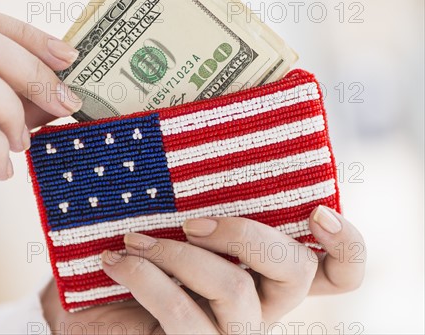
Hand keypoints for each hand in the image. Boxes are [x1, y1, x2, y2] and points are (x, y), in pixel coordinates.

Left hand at [42, 208, 364, 333]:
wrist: (87, 308)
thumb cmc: (132, 251)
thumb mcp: (162, 215)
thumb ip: (187, 186)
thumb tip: (183, 120)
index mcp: (264, 269)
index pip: (336, 272)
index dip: (346, 245)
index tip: (320, 210)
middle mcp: (260, 303)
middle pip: (296, 272)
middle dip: (244, 235)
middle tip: (192, 220)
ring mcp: (230, 329)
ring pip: (235, 290)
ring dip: (179, 254)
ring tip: (135, 238)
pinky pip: (183, 314)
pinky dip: (146, 277)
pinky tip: (115, 260)